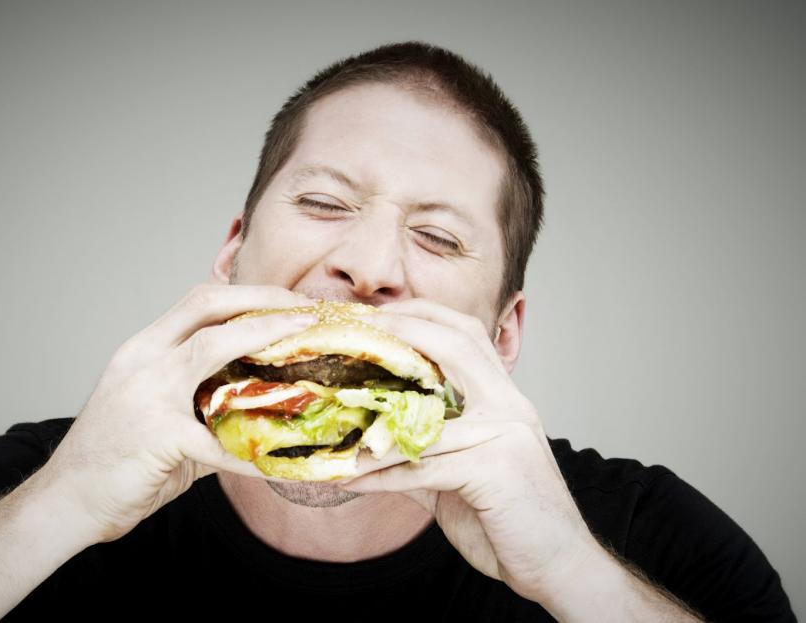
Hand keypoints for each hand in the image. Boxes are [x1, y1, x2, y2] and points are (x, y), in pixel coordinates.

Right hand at [36, 284, 317, 543]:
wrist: (65, 501)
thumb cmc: (113, 459)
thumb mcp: (155, 412)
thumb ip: (201, 400)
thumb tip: (258, 401)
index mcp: (144, 349)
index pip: (199, 301)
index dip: (247, 294)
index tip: (286, 298)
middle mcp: (143, 360)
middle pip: (207, 305)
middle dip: (262, 298)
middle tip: (306, 308)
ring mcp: (147, 393)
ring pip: (212, 346)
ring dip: (264, 335)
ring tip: (306, 337)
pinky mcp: (156, 436)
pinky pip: (217, 441)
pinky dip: (252, 452)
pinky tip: (281, 462)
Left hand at [338, 298, 603, 605]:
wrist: (558, 564)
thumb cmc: (510, 517)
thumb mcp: (464, 473)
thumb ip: (424, 450)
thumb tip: (372, 444)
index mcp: (504, 397)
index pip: (466, 334)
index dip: (421, 315)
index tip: (377, 314)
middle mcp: (510, 405)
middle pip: (456, 343)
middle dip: (403, 330)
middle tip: (354, 334)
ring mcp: (506, 434)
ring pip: (426, 415)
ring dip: (372, 425)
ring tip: (333, 430)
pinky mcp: (495, 471)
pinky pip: (423, 467)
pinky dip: (380, 475)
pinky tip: (348, 480)